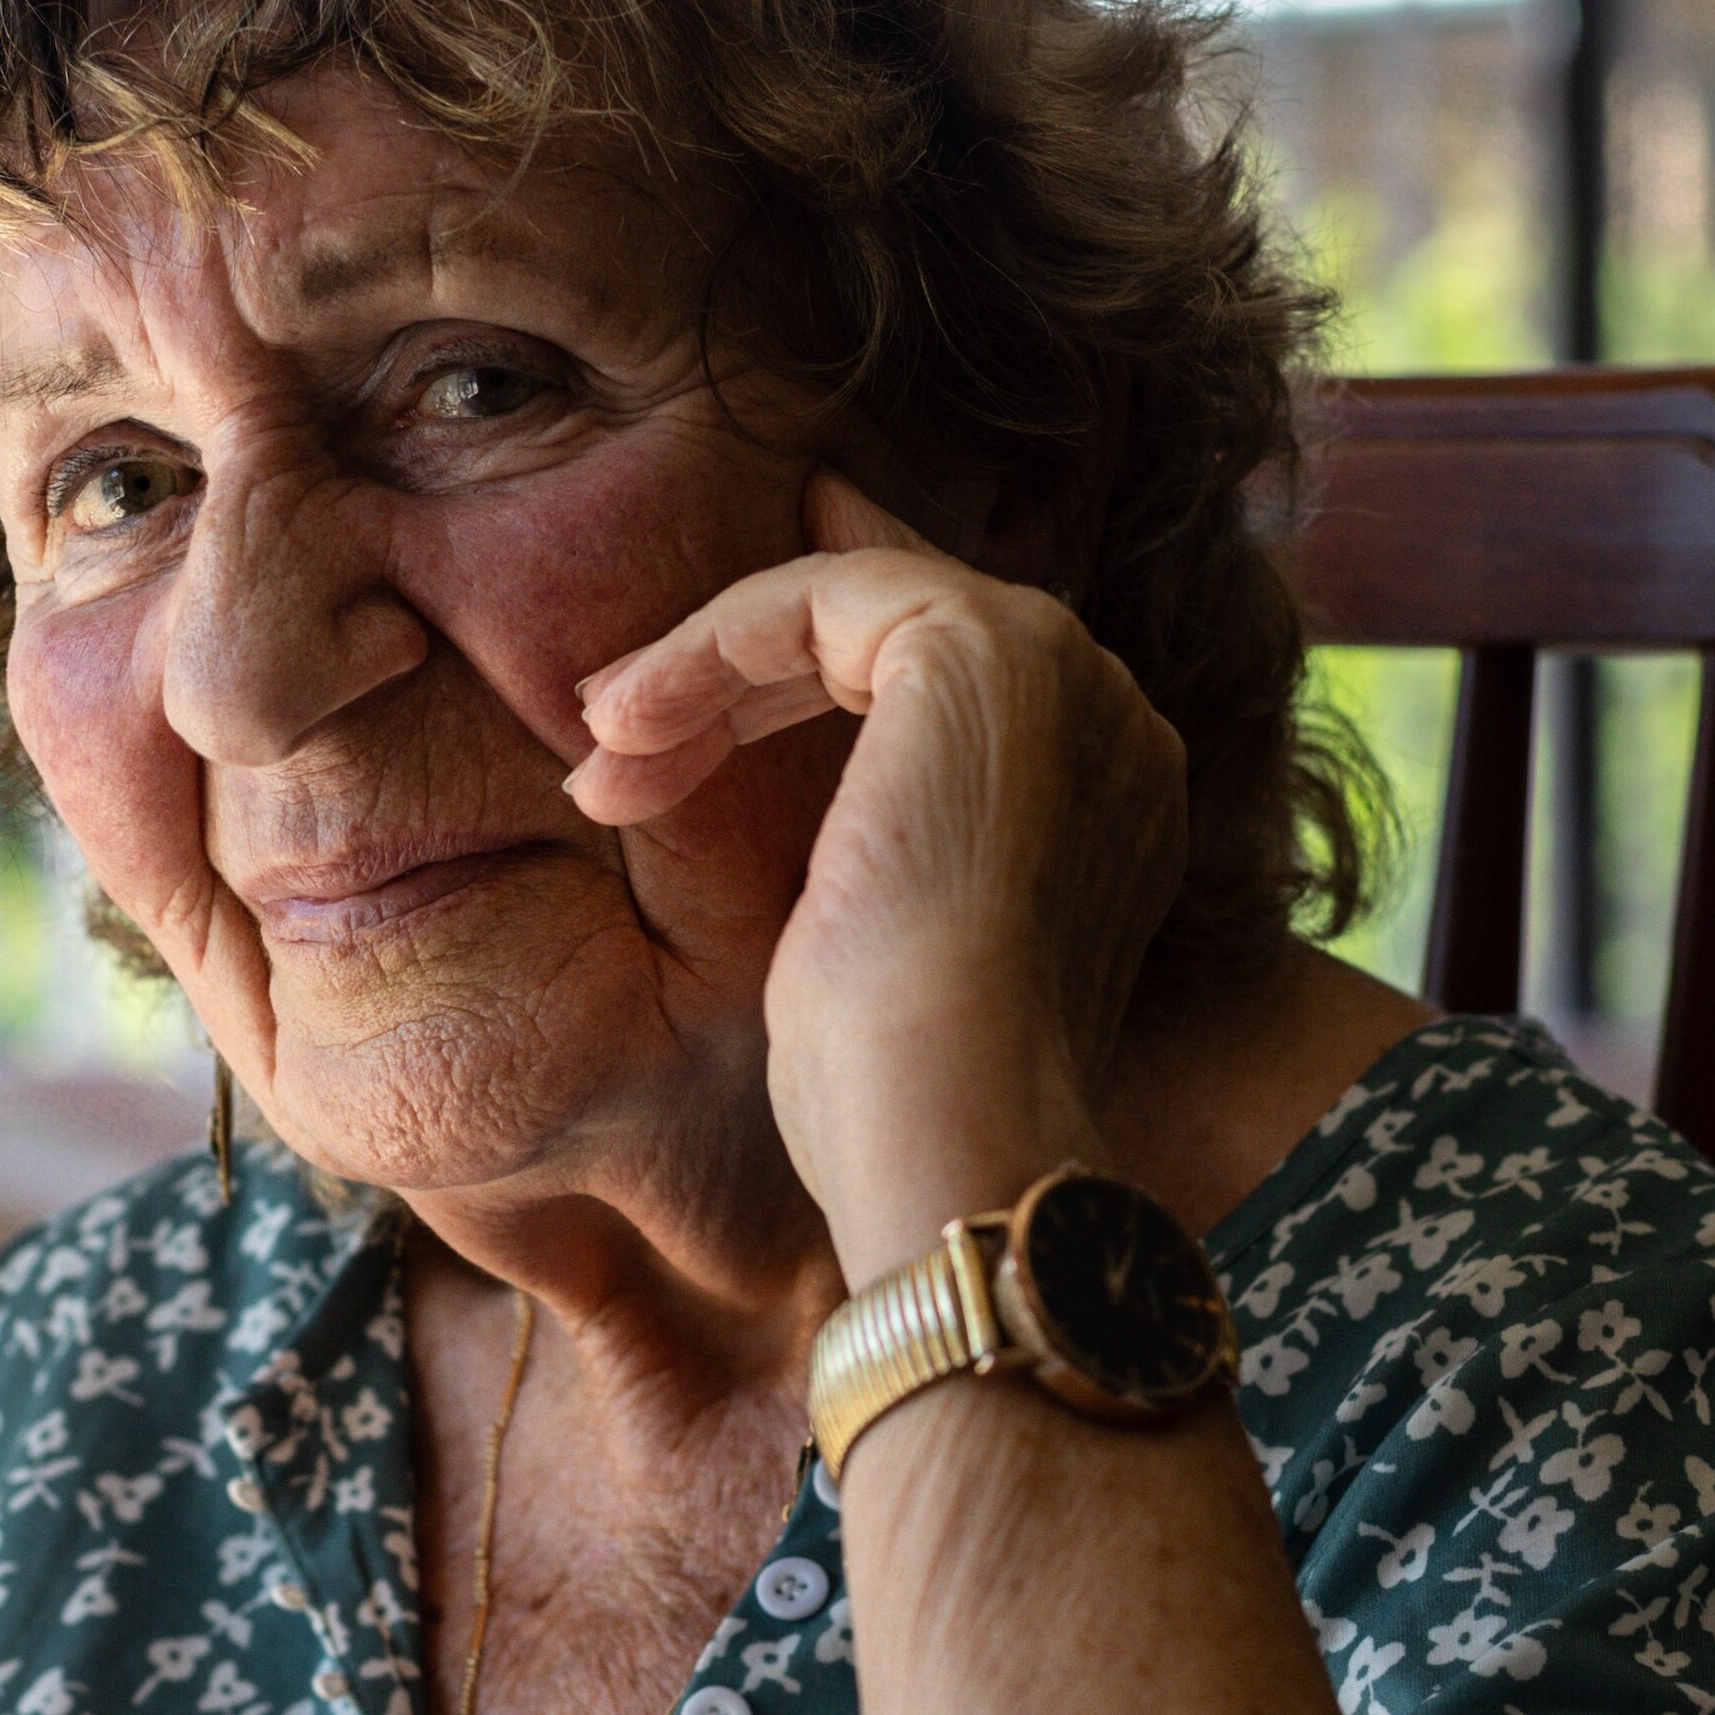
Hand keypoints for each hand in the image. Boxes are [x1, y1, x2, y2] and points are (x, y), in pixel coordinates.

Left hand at [567, 475, 1186, 1272]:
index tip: (685, 682)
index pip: (955, 675)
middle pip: (902, 630)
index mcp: (1111, 798)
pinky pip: (823, 593)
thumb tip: (839, 810)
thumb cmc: (901, 1090)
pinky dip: (710, 648)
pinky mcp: (982, 649)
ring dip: (707, 668)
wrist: (949, 1122)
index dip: (817, 648)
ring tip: (602, 754)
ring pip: (854, 604)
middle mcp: (1112, 718)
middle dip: (740, 671)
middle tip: (614, 730)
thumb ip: (882, 839)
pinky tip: (629, 730)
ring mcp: (1063, 673)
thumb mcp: (883, 944)